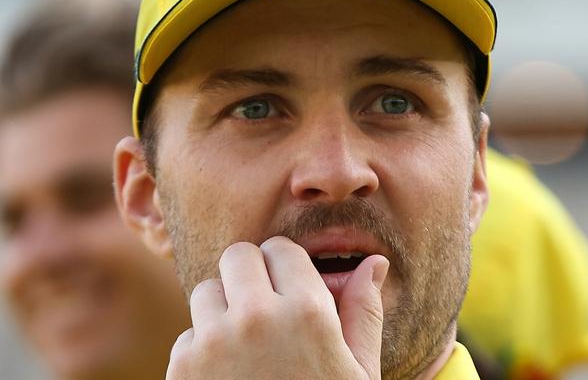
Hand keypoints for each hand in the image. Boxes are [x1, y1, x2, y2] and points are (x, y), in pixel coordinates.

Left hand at [166, 236, 389, 379]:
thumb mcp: (358, 371)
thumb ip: (364, 311)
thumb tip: (374, 263)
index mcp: (308, 312)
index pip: (280, 249)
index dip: (285, 265)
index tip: (287, 284)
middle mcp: (258, 317)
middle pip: (237, 255)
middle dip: (250, 274)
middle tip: (263, 303)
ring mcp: (215, 342)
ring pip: (207, 289)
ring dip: (224, 307)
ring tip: (246, 343)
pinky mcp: (183, 368)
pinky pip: (188, 332)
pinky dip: (203, 346)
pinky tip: (229, 376)